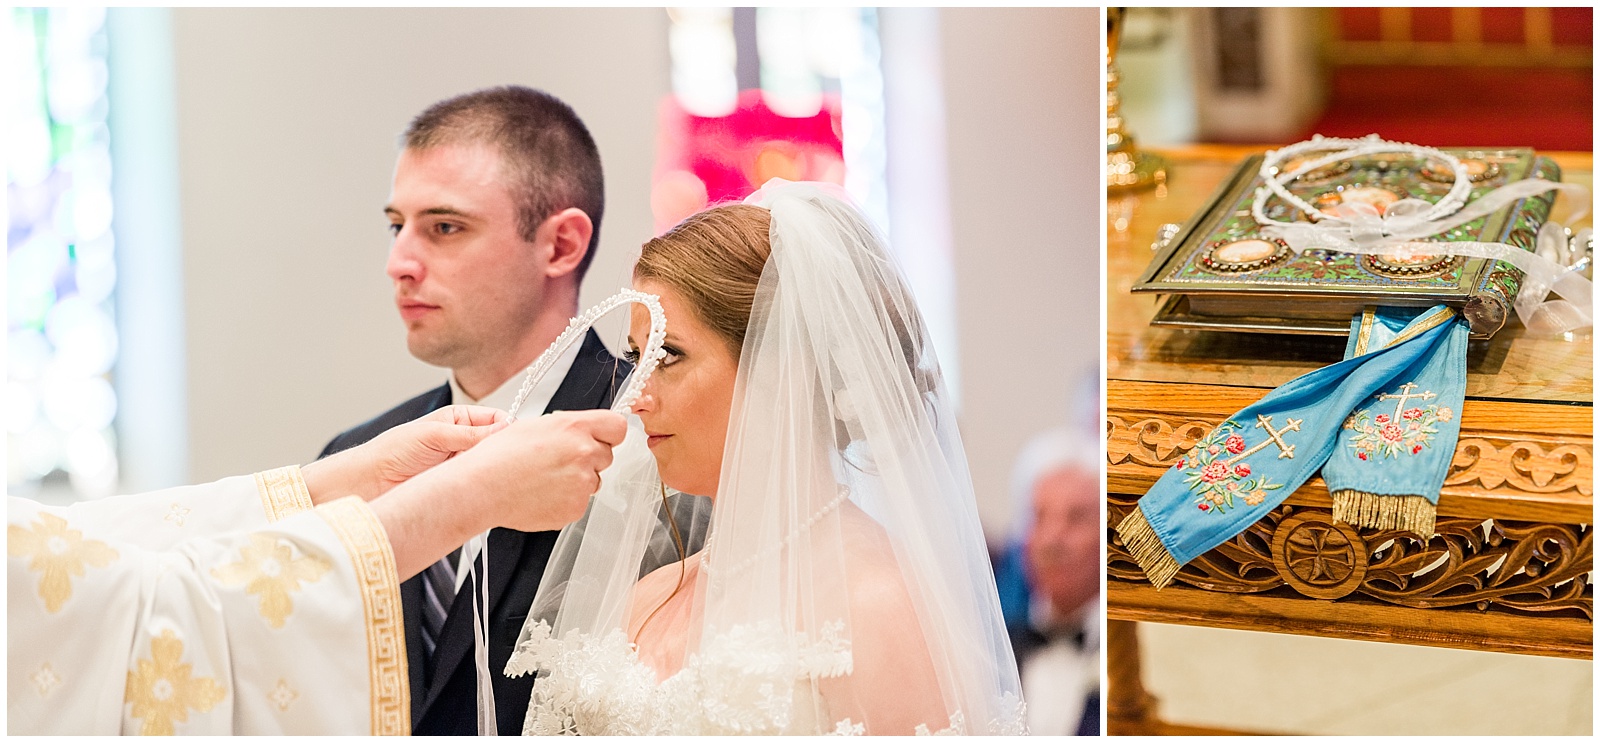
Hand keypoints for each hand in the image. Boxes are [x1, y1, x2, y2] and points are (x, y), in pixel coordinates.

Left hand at [303, 405, 506, 503]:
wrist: (369, 482)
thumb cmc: (392, 451)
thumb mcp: (434, 435)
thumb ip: (471, 434)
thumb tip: (504, 430)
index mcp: (458, 420)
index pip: (495, 420)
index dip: (507, 429)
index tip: (514, 441)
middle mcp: (463, 442)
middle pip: (496, 444)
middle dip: (503, 452)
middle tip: (508, 461)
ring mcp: (461, 465)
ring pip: (489, 466)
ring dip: (491, 472)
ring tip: (492, 477)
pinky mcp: (457, 487)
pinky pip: (479, 486)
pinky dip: (483, 489)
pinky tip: (484, 491)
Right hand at [443, 410, 626, 531]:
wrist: (482, 489)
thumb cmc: (499, 457)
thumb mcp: (536, 426)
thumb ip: (568, 428)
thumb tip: (582, 433)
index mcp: (575, 427)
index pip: (617, 427)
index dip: (608, 433)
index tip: (601, 437)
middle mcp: (584, 453)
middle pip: (606, 455)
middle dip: (588, 458)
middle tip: (558, 461)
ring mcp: (582, 483)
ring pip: (593, 480)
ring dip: (576, 480)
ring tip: (544, 479)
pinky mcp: (575, 508)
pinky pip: (579, 502)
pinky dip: (565, 500)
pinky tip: (541, 494)